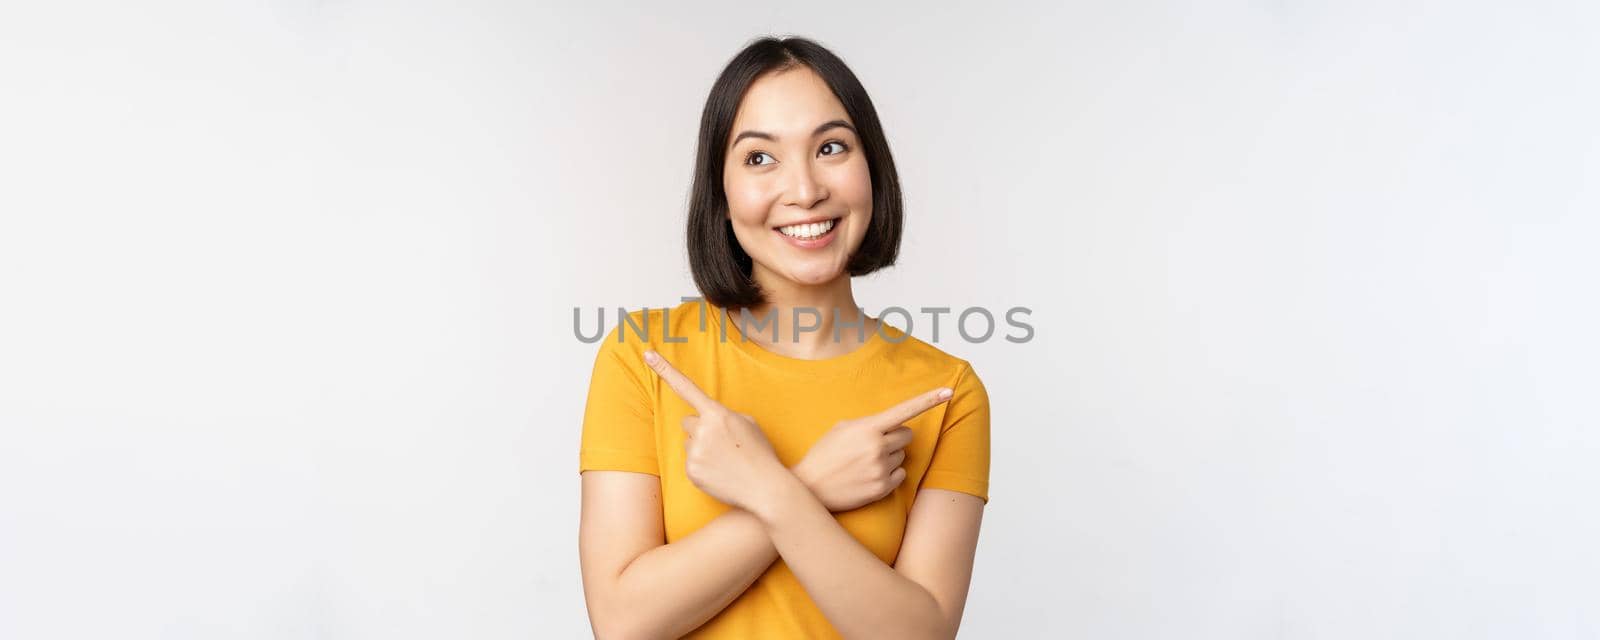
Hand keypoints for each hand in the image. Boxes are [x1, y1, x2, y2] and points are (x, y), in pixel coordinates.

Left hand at [644, 349, 786, 511]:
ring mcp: (694, 452)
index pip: (686, 387)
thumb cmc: (759, 453)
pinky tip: (719, 473)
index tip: (647, 353)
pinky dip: (701, 466)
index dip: (664, 369)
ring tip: (724, 460)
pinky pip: (690, 462)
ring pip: (689, 443)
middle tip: (723, 444)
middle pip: (688, 422)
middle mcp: (702, 430)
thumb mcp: (748, 424)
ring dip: (701, 448)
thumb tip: (706, 421)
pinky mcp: (690, 471)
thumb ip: (723, 416)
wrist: (764, 488)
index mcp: (717, 414)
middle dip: (700, 430)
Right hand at [793, 387, 953, 511]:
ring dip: (890, 457)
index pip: (905, 410)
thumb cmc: (824, 455)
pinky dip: (889, 474)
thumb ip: (868, 424)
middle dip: (896, 437)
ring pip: (903, 456)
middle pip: (907, 435)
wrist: (809, 488)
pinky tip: (868, 475)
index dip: (929, 399)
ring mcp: (881, 469)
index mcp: (868, 428)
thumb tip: (890, 425)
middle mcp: (877, 447)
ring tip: (865, 462)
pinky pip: (900, 475)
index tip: (949, 391)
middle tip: (874, 444)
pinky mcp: (882, 488)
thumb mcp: (841, 429)